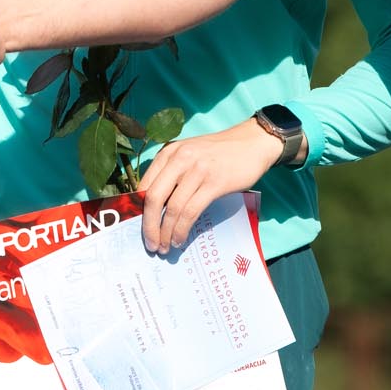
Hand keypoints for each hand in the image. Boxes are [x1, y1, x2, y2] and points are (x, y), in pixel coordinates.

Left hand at [136, 119, 286, 253]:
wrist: (251, 142)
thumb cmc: (218, 153)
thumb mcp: (189, 155)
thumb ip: (171, 174)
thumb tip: (154, 208)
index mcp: (168, 153)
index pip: (144, 186)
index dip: (138, 212)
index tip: (139, 229)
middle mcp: (179, 159)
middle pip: (154, 198)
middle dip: (149, 226)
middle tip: (150, 244)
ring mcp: (197, 170)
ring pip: (173, 208)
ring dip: (166, 232)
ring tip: (166, 246)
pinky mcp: (214, 183)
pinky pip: (192, 211)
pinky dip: (182, 229)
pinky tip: (180, 238)